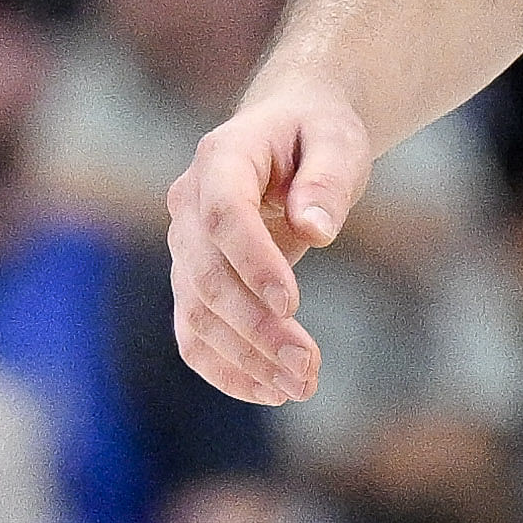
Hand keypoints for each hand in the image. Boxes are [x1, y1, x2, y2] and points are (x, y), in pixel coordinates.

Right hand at [166, 75, 375, 403]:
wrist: (289, 132)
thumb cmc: (317, 132)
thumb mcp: (338, 139)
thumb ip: (328, 177)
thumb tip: (315, 230)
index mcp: (221, 158)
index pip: (224, 215)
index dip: (253, 262)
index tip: (292, 303)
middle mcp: (188, 204)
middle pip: (208, 276)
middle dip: (256, 327)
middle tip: (308, 367)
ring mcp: (184, 246)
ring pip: (198, 314)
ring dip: (246, 358)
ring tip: (302, 386)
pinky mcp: (193, 281)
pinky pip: (194, 334)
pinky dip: (227, 368)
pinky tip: (270, 390)